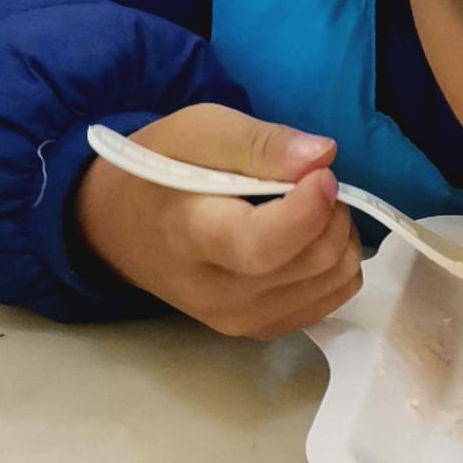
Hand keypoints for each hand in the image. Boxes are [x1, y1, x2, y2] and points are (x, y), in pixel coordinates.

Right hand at [75, 105, 361, 337]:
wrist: (123, 229)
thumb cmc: (160, 172)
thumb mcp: (198, 132)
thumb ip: (259, 143)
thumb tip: (323, 156)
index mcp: (192, 238)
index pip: (262, 244)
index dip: (308, 210)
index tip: (323, 174)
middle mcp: (216, 293)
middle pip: (312, 261)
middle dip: (333, 211)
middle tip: (312, 180)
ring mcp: (240, 320)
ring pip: (331, 281)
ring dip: (340, 236)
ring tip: (308, 208)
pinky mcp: (260, 330)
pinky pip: (330, 301)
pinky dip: (334, 264)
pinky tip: (305, 239)